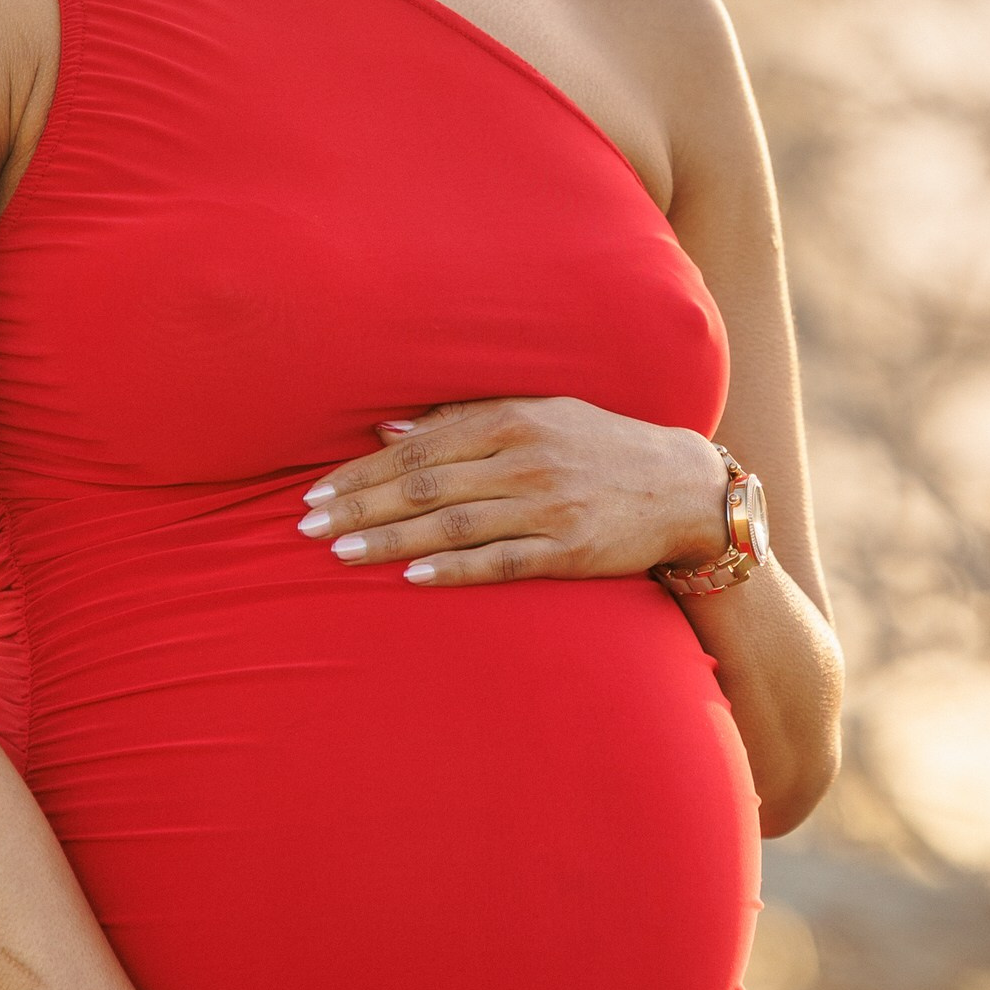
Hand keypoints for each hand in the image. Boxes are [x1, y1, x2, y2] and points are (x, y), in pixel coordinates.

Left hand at [296, 398, 729, 588]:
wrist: (684, 487)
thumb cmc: (601, 445)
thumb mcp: (540, 412)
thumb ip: (465, 420)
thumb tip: (389, 429)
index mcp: (513, 419)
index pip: (418, 447)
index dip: (362, 472)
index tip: (317, 492)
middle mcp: (525, 459)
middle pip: (424, 484)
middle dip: (359, 506)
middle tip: (305, 526)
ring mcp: (548, 506)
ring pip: (452, 523)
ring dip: (390, 539)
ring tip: (339, 553)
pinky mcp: (569, 550)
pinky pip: (500, 562)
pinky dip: (453, 568)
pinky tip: (411, 577)